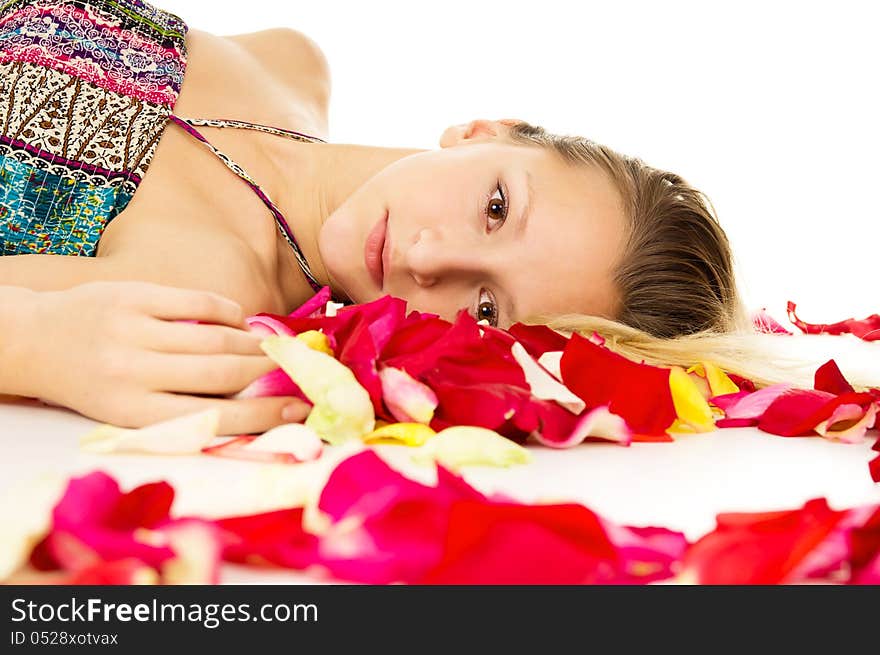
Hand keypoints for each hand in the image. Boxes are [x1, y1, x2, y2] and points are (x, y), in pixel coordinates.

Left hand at [16, 281, 309, 433]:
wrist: (34, 342)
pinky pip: (198, 301)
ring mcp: (132, 330)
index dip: (264, 414)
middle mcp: (133, 373)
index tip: (300, 409)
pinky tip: (239, 322)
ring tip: (272, 348)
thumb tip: (255, 400)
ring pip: (215, 337)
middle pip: (222, 373)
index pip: (214, 416)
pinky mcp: (132, 295)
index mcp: (133, 412)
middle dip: (268, 372)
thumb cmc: (92, 384)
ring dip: (253, 343)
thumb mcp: (127, 410)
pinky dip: (228, 312)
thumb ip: (183, 406)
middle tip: (297, 369)